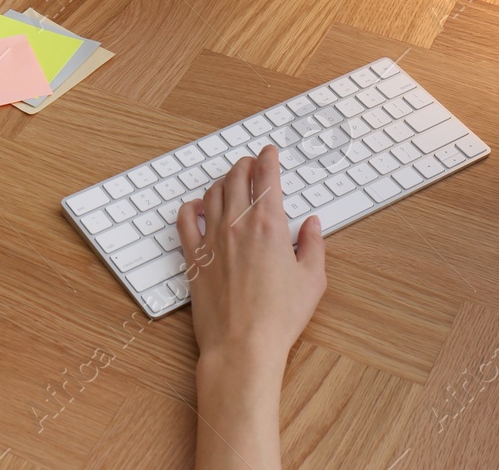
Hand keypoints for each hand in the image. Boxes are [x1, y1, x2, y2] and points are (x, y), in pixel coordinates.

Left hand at [177, 145, 326, 371]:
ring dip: (222, 181)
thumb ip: (313, 245)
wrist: (243, 345)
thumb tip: (313, 225)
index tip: (269, 152)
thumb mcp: (312, 279)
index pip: (266, 176)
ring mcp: (212, 239)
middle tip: (251, 163)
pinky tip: (197, 206)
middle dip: (245, 164)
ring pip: (212, 193)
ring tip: (229, 180)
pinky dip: (191, 206)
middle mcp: (237, 224)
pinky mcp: (194, 258)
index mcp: (269, 224)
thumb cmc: (278, 317)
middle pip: (236, 177)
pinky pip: (185, 220)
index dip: (268, 158)